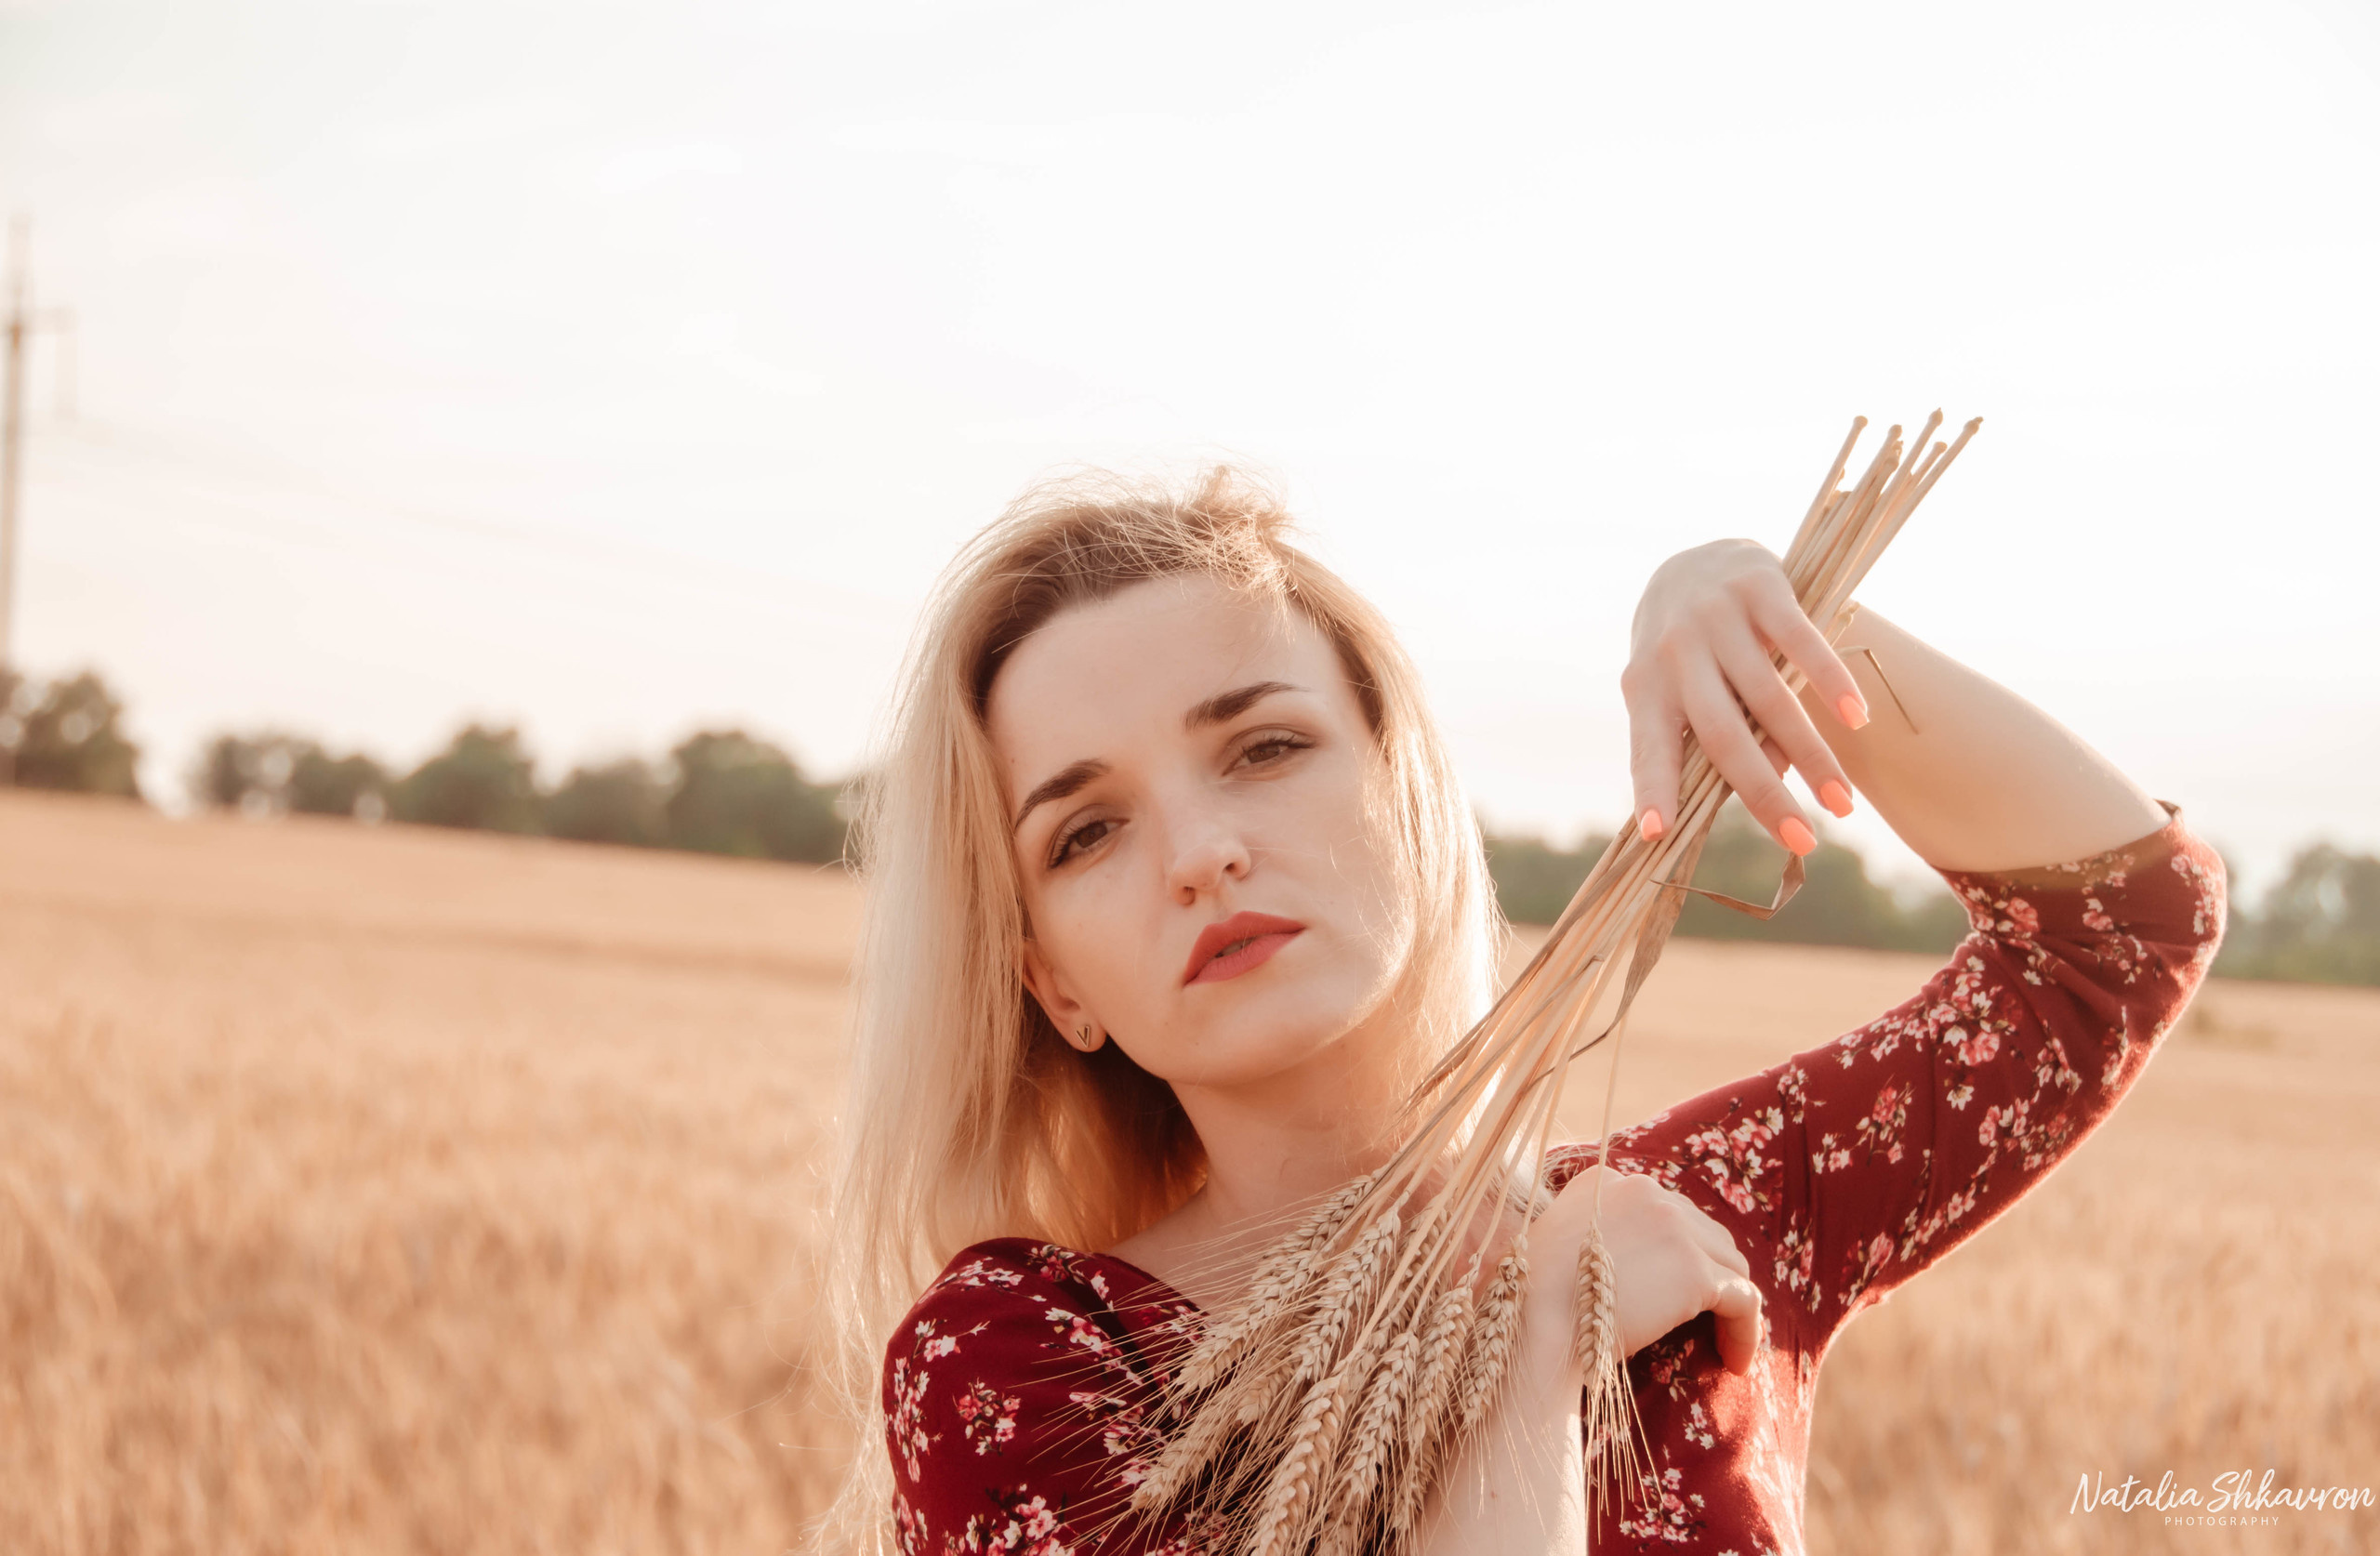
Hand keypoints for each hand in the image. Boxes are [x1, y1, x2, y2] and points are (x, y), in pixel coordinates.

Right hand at [1527, 1163, 1765, 1375]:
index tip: (1671, 1290)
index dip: (1674, 1252)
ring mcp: (1674, 1225)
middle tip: (1707, 1320)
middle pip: (1703, 1232)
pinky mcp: (1695, 1269)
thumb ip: (1592, 1240)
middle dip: (1709, 1276)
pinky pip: (1743, 1299)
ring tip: (1723, 1342)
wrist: (1528, 1322)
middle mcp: (1643, 1189)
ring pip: (1729, 1263)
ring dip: (1730, 1304)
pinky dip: (1746, 1331)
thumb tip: (1631, 1273)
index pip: (1663, 1211)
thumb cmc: (1529, 1302)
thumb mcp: (1556, 1249)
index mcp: (1604, 1181)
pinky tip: (1735, 1362)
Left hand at [1621, 538, 1870, 854]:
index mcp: (1646, 688)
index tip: (1658, 833)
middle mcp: (1675, 653)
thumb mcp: (1676, 691)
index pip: (1648, 748)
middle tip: (1802, 841)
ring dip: (1811, 754)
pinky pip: (1799, 641)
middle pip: (1721, 734)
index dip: (1652, 788)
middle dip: (1762, 793)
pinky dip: (1829, 680)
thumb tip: (1772, 780)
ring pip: (1768, 698)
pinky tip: (1856, 718)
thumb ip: (1710, 737)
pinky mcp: (1759, 588)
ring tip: (1842, 802)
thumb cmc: (1687, 651)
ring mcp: (1716, 619)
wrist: (1692, 559)